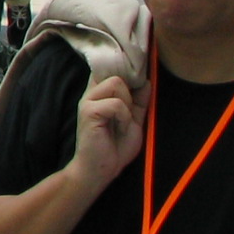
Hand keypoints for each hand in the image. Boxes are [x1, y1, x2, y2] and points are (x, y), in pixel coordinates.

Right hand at [68, 69, 141, 191]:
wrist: (100, 169)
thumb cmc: (115, 147)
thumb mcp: (133, 121)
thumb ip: (139, 102)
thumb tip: (147, 82)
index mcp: (99, 94)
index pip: (108, 67)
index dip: (122, 64)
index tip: (137, 66)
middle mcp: (91, 93)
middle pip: (117, 75)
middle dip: (129, 94)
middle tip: (126, 114)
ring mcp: (87, 100)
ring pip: (116, 84)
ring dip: (126, 106)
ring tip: (121, 123)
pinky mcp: (88, 111)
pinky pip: (116, 104)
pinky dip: (123, 117)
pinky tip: (117, 128)